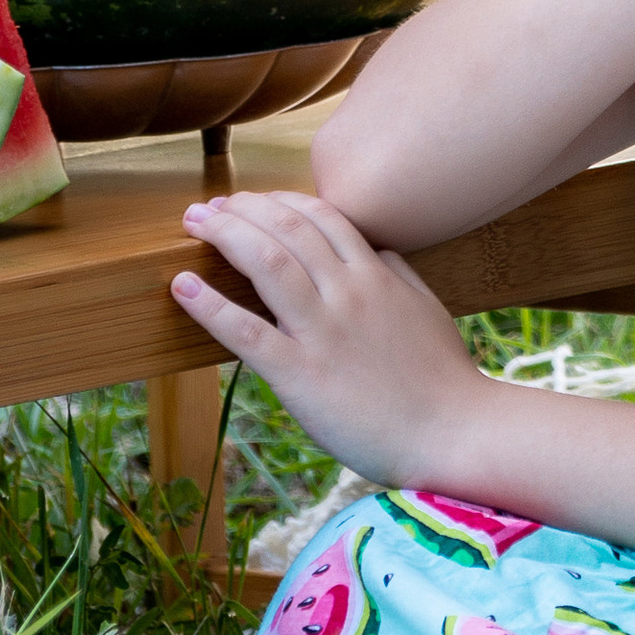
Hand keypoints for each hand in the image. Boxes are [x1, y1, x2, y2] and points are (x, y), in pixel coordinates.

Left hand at [172, 191, 490, 495]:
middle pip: (288, 229)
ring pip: (267, 263)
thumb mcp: (428, 311)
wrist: (452, 433)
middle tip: (210, 207)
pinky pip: (247, 332)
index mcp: (377, 276)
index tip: (253, 201)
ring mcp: (323, 331)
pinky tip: (182, 286)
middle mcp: (348, 293)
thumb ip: (400, 276)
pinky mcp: (301, 374)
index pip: (322, 217)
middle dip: (243, 209)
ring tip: (195, 223)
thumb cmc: (444, 380)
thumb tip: (377, 250)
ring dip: (225, 235)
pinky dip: (210, 305)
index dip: (280, 202)